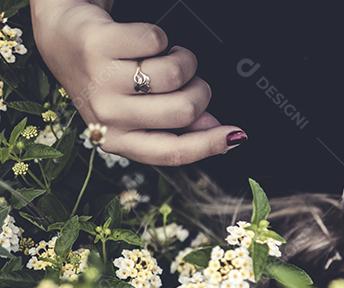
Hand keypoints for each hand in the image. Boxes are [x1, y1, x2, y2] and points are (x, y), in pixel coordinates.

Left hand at [30, 0, 244, 164]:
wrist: (62, 36)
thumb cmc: (107, 77)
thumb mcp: (138, 112)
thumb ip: (175, 127)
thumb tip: (218, 132)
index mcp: (119, 140)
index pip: (173, 151)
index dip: (210, 145)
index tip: (237, 136)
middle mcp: (107, 117)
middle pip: (183, 110)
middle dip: (199, 89)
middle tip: (190, 80)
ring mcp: (99, 82)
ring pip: (173, 75)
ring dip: (181, 59)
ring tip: (166, 58)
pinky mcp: (96, 46)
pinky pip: (155, 41)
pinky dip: (158, 36)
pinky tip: (143, 42)